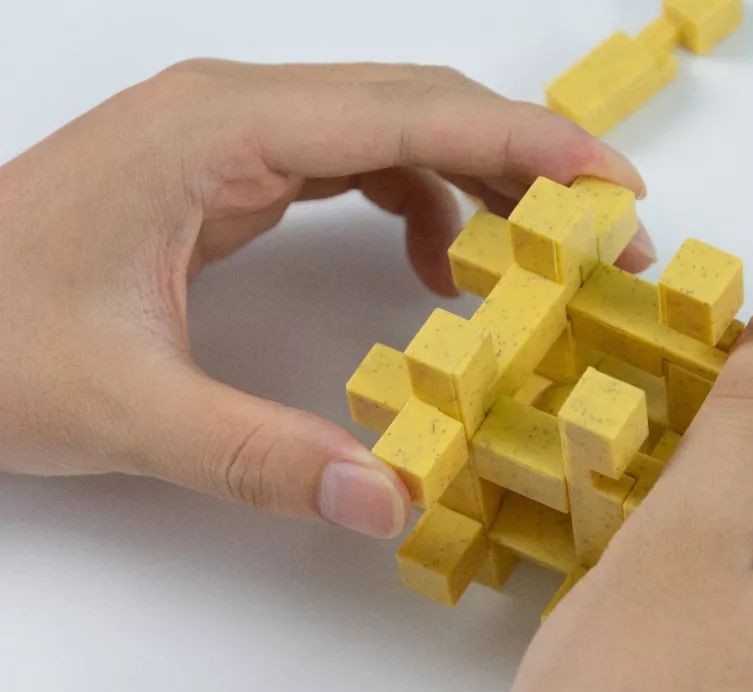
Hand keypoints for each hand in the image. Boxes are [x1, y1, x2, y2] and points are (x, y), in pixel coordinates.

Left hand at [0, 60, 651, 537]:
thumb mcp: (119, 407)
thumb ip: (257, 457)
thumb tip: (386, 502)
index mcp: (217, 133)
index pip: (406, 113)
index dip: (522, 144)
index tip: (610, 183)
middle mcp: (236, 111)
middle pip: (418, 104)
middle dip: (524, 161)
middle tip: (606, 231)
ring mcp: (234, 135)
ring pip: (395, 127)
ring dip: (480, 181)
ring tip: (541, 257)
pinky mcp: (233, 170)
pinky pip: (359, 163)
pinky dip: (421, 204)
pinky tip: (439, 266)